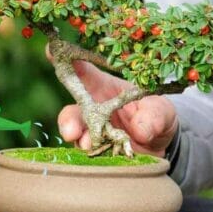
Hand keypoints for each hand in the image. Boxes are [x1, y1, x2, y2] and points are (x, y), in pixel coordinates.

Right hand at [56, 60, 178, 156]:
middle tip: (71, 131)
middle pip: (72, 111)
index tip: (51, 50)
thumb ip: (154, 116)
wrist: (160, 146)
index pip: (83, 71)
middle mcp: (93, 109)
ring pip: (77, 136)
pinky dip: (93, 159)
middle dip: (68, 121)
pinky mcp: (98, 153)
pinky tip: (100, 161)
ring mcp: (93, 132)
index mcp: (104, 88)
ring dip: (81, 141)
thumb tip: (141, 131)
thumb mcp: (162, 111)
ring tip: (90, 146)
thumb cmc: (156, 116)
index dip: (67, 61)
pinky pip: (88, 157)